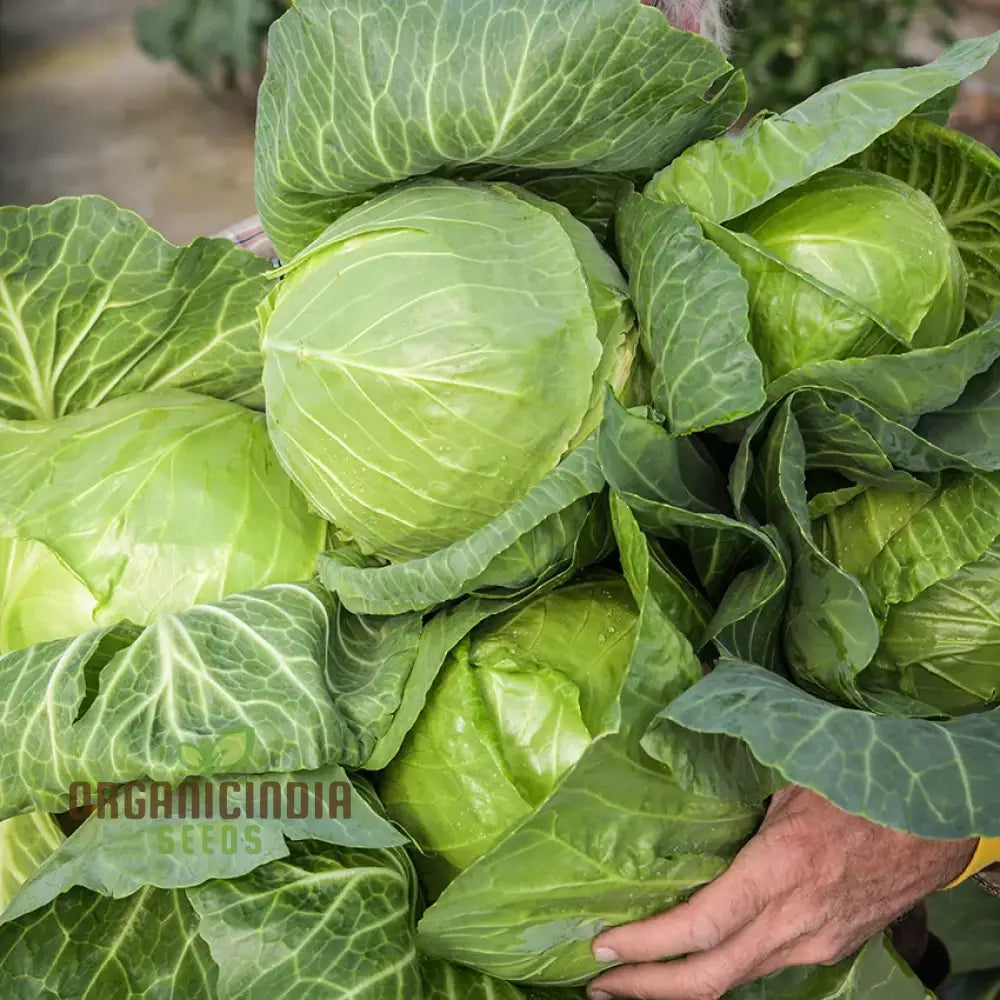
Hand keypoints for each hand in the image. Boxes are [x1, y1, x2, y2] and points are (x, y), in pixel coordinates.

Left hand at [587, 785, 975, 999]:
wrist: (936, 820)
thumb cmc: (856, 783)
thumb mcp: (786, 773)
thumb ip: (731, 786)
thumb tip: (670, 762)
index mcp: (780, 869)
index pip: (702, 926)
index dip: (648, 944)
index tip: (603, 946)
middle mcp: (795, 920)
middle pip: (710, 976)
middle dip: (648, 988)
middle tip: (598, 983)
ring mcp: (815, 942)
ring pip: (737, 980)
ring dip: (680, 984)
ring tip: (633, 977)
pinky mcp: (827, 947)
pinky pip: (762, 967)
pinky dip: (719, 968)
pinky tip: (692, 958)